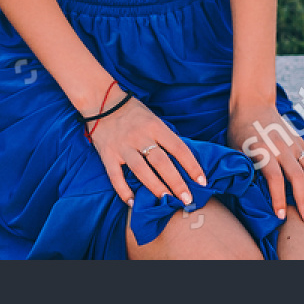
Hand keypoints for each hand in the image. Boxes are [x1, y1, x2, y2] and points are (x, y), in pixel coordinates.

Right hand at [88, 93, 206, 207]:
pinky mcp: (107, 154)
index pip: (178, 148)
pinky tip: (133, 202)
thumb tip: (182, 159)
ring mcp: (123, 146)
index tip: (202, 182)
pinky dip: (123, 191)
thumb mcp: (153, 118)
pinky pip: (115, 176)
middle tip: (187, 200)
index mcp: (155, 126)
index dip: (192, 166)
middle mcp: (140, 136)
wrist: (101, 101)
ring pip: (141, 170)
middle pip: (161, 162)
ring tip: (166, 202)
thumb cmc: (132, 112)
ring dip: (155, 187)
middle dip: (176, 183)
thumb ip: (165, 137)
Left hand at [229, 108, 303, 222]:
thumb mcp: (235, 150)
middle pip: (297, 176)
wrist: (253, 103)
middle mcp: (281, 146)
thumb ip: (245, 171)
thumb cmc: (240, 133)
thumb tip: (251, 197)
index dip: (278, 198)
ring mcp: (294, 143)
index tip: (280, 216)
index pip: (274, 177)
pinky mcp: (302, 142)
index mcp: (262, 149)